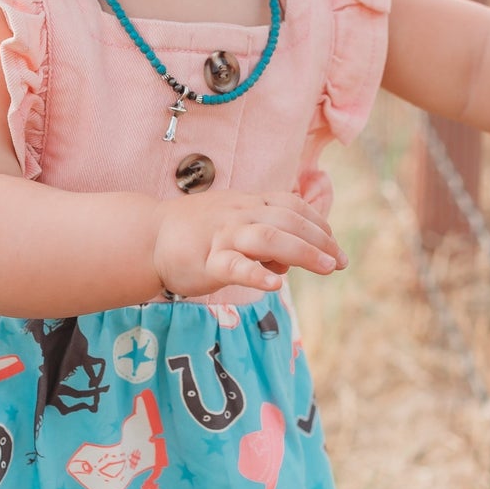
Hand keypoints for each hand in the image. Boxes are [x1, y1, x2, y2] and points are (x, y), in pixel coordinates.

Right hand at [152, 190, 347, 296]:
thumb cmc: (195, 232)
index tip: (334, 244)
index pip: (292, 205)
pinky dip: (257, 273)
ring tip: (326, 268)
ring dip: (303, 252)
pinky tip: (274, 285)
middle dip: (320, 240)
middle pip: (288, 220)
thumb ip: (263, 236)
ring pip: (269, 237)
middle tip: (341, 262)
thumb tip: (290, 263)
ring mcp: (223, 236)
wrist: (148, 236)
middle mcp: (239, 215)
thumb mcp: (233, 222)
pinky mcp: (207, 261)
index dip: (317, 223)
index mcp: (248, 203)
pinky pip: (235, 266)